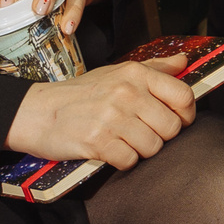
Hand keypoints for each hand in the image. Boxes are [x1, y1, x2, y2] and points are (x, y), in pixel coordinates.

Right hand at [3, 57, 195, 167]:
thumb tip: (183, 62)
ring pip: (153, 147)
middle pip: (171, 127)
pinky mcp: (98, 141)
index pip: (183, 95)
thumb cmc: (80, 94)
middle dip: (160, 136)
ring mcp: (113, 117)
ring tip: (123, 141)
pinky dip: (123, 161)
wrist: (37, 111)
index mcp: (136, 74)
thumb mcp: (117, 72)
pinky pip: (130, 161)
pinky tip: (110, 150)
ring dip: (140, 150)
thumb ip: (154, 68)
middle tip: (141, 133)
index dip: (186, 114)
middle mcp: (127, 92)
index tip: (177, 120)